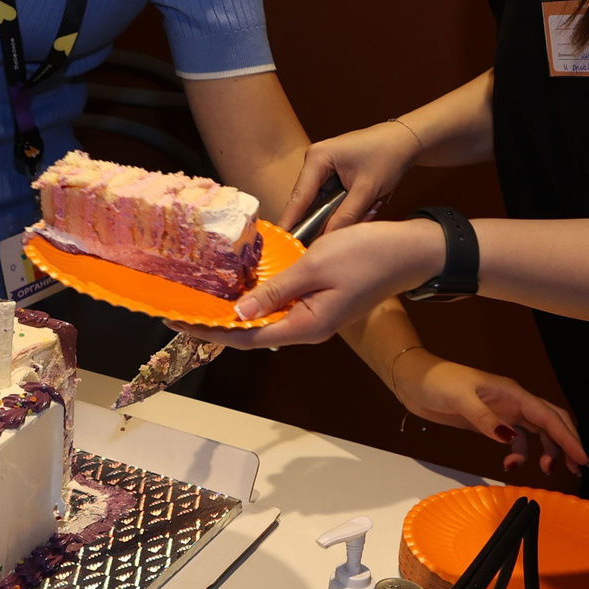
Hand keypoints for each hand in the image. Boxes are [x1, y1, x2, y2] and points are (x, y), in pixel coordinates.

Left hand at [185, 218, 444, 348]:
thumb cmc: (367, 255)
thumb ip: (276, 291)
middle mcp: (308, 328)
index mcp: (306, 326)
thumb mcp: (314, 267)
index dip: (209, 330)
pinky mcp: (320, 304)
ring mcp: (315, 318)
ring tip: (201, 299)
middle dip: (215, 324)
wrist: (411, 251)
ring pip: (264, 320)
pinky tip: (238, 288)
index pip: (245, 337)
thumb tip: (239, 313)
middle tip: (181, 309)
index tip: (177, 321)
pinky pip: (280, 307)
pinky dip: (255, 300)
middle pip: (251, 334)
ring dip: (233, 313)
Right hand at [291, 119, 428, 231]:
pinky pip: (330, 196)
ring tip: (357, 216)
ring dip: (334, 213)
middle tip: (322, 242)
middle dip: (319, 220)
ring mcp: (323, 165)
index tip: (283, 242)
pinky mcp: (332, 171)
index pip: (299, 196)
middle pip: (307, 200)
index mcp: (317, 157)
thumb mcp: (367, 190)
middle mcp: (314, 160)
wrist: (406, 139)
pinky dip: (342, 207)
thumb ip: (346, 216)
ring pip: (320, 200)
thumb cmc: (388, 156)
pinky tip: (361, 209)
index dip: (291, 221)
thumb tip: (328, 239)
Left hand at [391, 353, 588, 474]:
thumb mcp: (460, 398)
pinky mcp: (492, 422)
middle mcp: (514, 401)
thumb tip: (509, 437)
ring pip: (537, 432)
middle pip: (551, 422)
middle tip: (575, 468)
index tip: (582, 458)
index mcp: (512, 393)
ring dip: (545, 451)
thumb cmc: (437, 382)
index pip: (548, 416)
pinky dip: (519, 452)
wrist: (415, 382)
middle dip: (566, 444)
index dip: (567, 438)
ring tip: (544, 470)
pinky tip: (509, 464)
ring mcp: (504, 412)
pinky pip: (516, 439)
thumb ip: (484, 418)